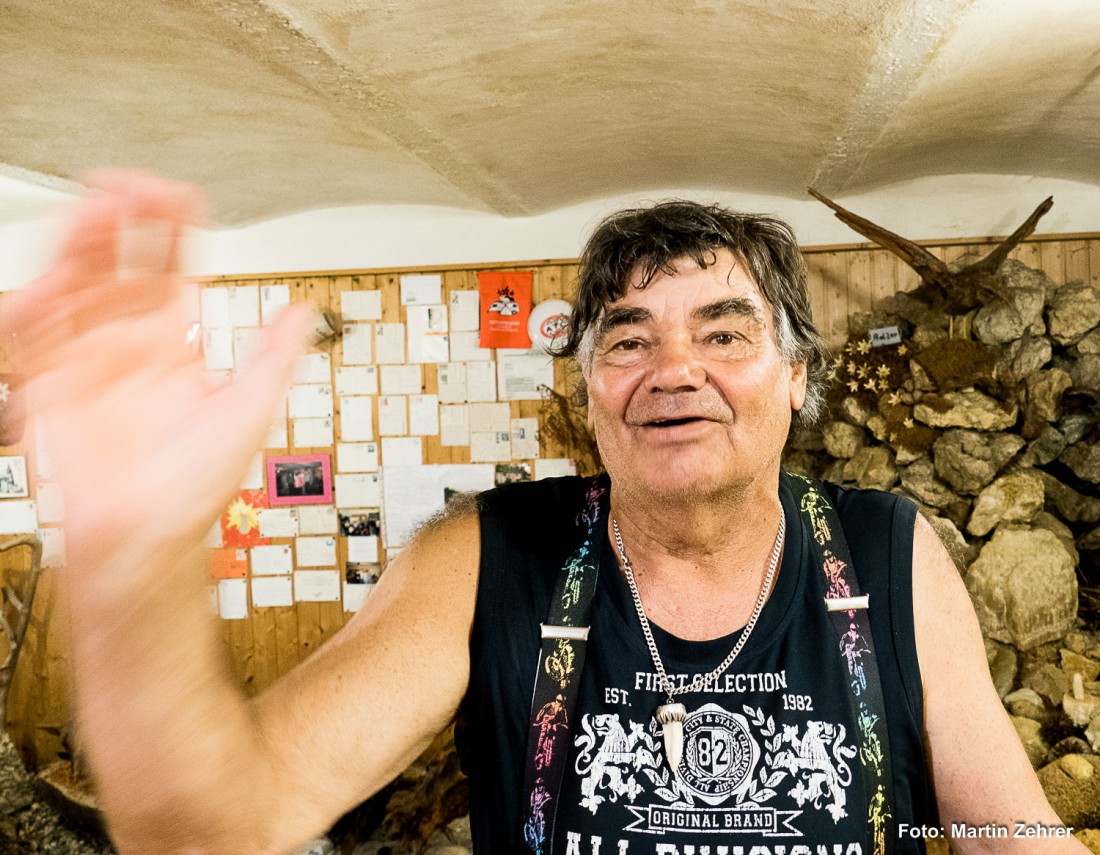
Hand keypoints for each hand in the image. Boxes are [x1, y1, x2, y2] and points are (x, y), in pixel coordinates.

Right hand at [3, 171, 311, 577]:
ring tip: (88, 213)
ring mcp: (87, 359)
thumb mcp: (248, 413)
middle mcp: (129, 342)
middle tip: (118, 187)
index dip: (168, 224)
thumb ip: (271, 356)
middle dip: (115, 219)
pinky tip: (43, 284)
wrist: (145, 539)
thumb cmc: (195, 488)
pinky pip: (33, 334)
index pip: (170, 265)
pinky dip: (30, 304)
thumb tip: (305, 310)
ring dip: (76, 246)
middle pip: (115, 261)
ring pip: (74, 284)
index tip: (167, 193)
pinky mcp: (50, 385)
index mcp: (175, 342)